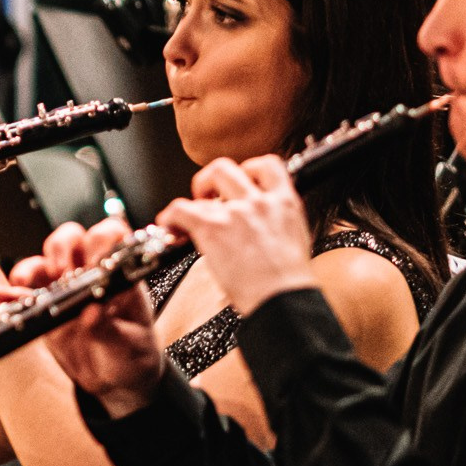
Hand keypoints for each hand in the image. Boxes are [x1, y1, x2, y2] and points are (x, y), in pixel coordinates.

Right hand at [5, 217, 165, 416]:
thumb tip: (92, 313)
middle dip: (62, 248)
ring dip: (30, 268)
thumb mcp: (128, 346)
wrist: (114, 383)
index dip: (101, 240)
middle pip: (70, 239)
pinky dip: (4, 294)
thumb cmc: (131, 357)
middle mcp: (88, 274)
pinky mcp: (42, 308)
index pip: (110, 238)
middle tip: (62, 272)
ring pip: (41, 262)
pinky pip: (20, 296)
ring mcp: (62, 289)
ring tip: (24, 284)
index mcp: (117, 275)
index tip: (94, 261)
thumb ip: (109, 329)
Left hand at [154, 155, 317, 316]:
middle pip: (227, 167)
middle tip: (208, 196)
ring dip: (194, 195)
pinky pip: (180, 209)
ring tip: (191, 214)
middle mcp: (259, 202)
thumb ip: (276, 224)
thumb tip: (260, 226)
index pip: (267, 165)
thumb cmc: (289, 284)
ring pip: (206, 179)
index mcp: (285, 203)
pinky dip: (170, 216)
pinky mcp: (213, 228)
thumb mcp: (295, 240)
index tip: (240, 181)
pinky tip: (170, 226)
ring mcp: (235, 212)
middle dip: (212, 179)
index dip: (248, 170)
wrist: (283, 300)